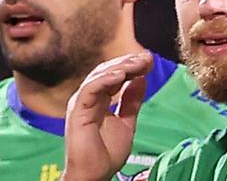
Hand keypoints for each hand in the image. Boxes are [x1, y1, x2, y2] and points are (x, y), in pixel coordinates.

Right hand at [61, 52, 153, 180]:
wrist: (95, 174)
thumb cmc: (106, 153)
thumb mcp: (127, 121)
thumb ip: (132, 101)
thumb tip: (141, 79)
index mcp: (98, 99)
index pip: (114, 75)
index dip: (131, 66)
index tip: (149, 61)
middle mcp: (88, 98)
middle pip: (107, 72)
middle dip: (128, 62)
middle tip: (146, 57)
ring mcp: (81, 104)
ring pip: (98, 77)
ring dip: (120, 67)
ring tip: (137, 63)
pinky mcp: (77, 112)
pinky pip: (89, 90)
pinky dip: (104, 80)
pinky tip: (120, 76)